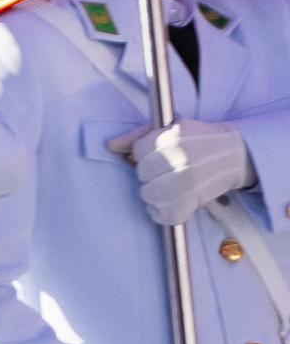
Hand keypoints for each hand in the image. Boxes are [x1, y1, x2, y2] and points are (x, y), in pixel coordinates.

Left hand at [122, 119, 257, 229]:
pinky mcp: (194, 201)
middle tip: (165, 171)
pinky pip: (164, 215)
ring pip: (149, 194)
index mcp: (174, 138)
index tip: (160, 154)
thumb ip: (138, 136)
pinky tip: (169, 202)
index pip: (139, 151)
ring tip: (166, 186)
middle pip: (142, 173)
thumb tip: (110, 145)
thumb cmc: (197, 139)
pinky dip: (161, 212)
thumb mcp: (170, 128)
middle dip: (150, 173)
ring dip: (153, 192)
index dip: (146, 153)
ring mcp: (188, 182)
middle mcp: (180, 160)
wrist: (234, 155)